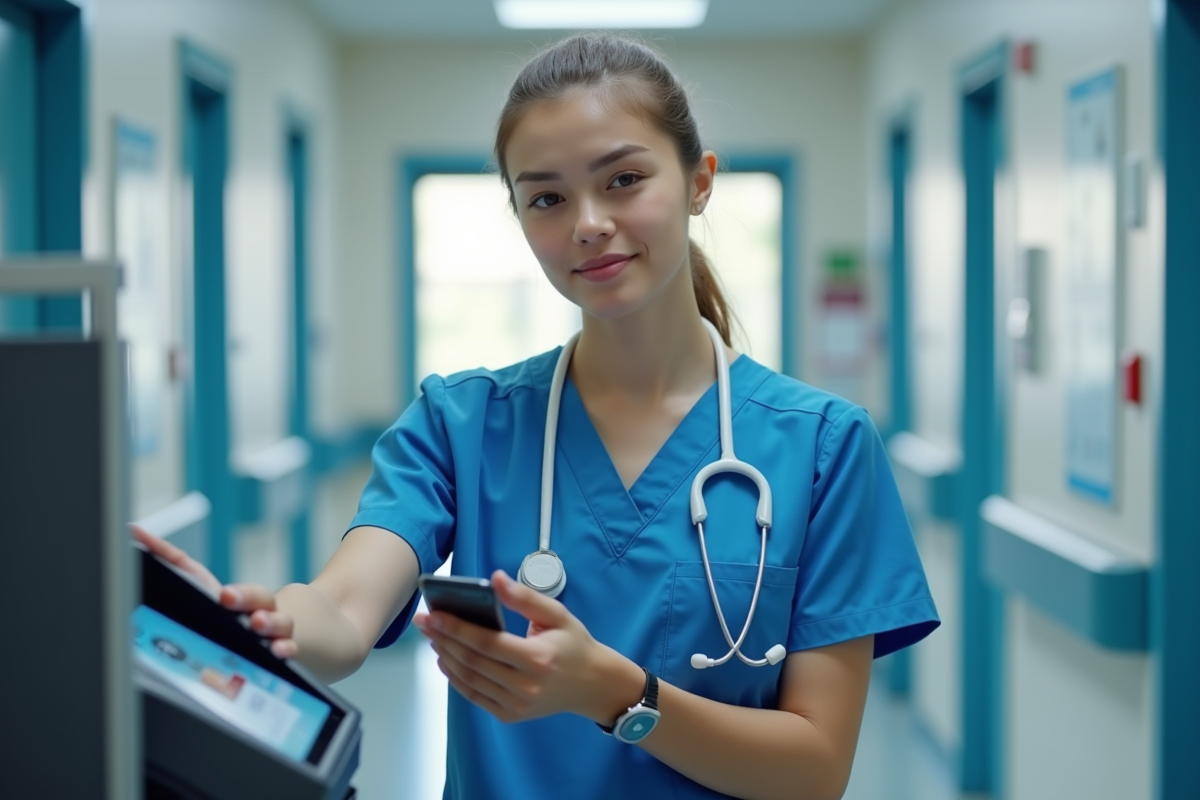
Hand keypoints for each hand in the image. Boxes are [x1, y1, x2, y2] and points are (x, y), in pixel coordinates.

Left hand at [131, 524, 298, 658]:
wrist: (249, 632)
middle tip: (235, 608)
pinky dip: (287, 651)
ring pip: (283, 627)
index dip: (240, 594)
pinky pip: (288, 653)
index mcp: (243, 599)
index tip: (224, 597)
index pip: (247, 592)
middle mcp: (262, 614)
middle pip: (266, 604)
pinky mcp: (274, 656)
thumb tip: (135, 531)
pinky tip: (280, 654)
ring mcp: (272, 635)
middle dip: (251, 604)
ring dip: (273, 626)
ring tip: (259, 627)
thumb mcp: (194, 583)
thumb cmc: (219, 607)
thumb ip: (167, 559)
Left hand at [414, 570, 641, 724]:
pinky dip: (456, 678)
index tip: (434, 614)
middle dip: (443, 639)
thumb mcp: (557, 614)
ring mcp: (517, 704)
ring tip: (433, 637)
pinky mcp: (510, 714)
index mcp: (538, 658)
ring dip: (446, 657)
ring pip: (470, 680)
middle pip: (473, 661)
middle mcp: (526, 685)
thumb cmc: (575, 645)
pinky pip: (475, 696)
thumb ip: (525, 597)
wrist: (592, 685)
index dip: (457, 628)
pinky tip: (446, 659)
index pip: (487, 643)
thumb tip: (495, 579)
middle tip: (424, 622)